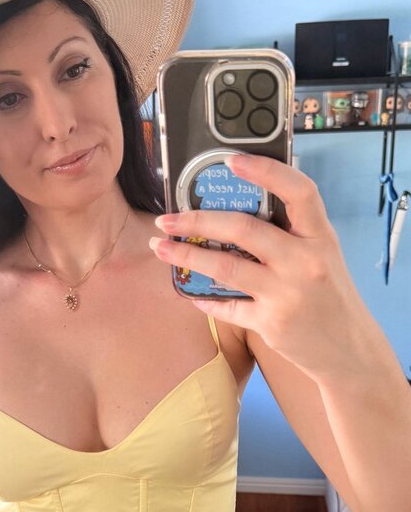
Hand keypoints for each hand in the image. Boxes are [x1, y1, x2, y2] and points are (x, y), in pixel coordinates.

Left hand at [150, 153, 367, 380]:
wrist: (350, 351)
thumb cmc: (330, 297)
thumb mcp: (323, 257)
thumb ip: (293, 234)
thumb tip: (241, 208)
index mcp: (320, 237)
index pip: (299, 191)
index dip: (265, 171)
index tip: (230, 161)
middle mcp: (305, 262)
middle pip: (243, 229)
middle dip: (197, 221)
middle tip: (167, 219)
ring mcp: (287, 294)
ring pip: (225, 267)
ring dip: (186, 256)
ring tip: (160, 248)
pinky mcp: (271, 324)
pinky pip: (227, 306)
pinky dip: (203, 299)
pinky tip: (188, 293)